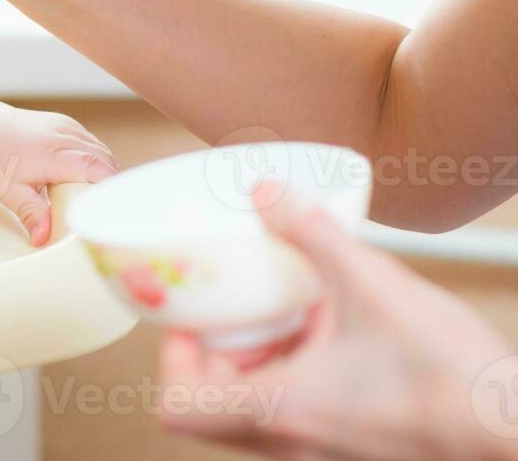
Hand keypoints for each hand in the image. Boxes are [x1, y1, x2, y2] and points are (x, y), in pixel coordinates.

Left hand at [0, 102, 118, 245]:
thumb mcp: (9, 191)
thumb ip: (31, 214)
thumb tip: (42, 239)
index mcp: (52, 153)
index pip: (96, 168)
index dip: (110, 189)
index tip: (112, 210)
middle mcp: (64, 135)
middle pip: (105, 161)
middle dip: (109, 186)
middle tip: (105, 212)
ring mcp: (67, 126)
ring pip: (101, 151)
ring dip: (103, 173)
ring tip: (95, 198)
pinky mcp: (66, 124)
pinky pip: (91, 143)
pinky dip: (94, 161)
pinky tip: (85, 179)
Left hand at [158, 180, 517, 460]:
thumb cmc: (454, 377)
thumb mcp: (373, 284)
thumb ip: (311, 232)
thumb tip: (264, 192)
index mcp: (281, 412)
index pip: (179, 409)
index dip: (171, 361)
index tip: (189, 319)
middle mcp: (293, 447)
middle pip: (213, 409)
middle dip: (216, 352)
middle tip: (236, 306)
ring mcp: (324, 455)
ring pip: (257, 414)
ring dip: (260, 363)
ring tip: (291, 312)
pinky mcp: (356, 452)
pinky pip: (301, 418)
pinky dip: (300, 378)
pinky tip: (336, 335)